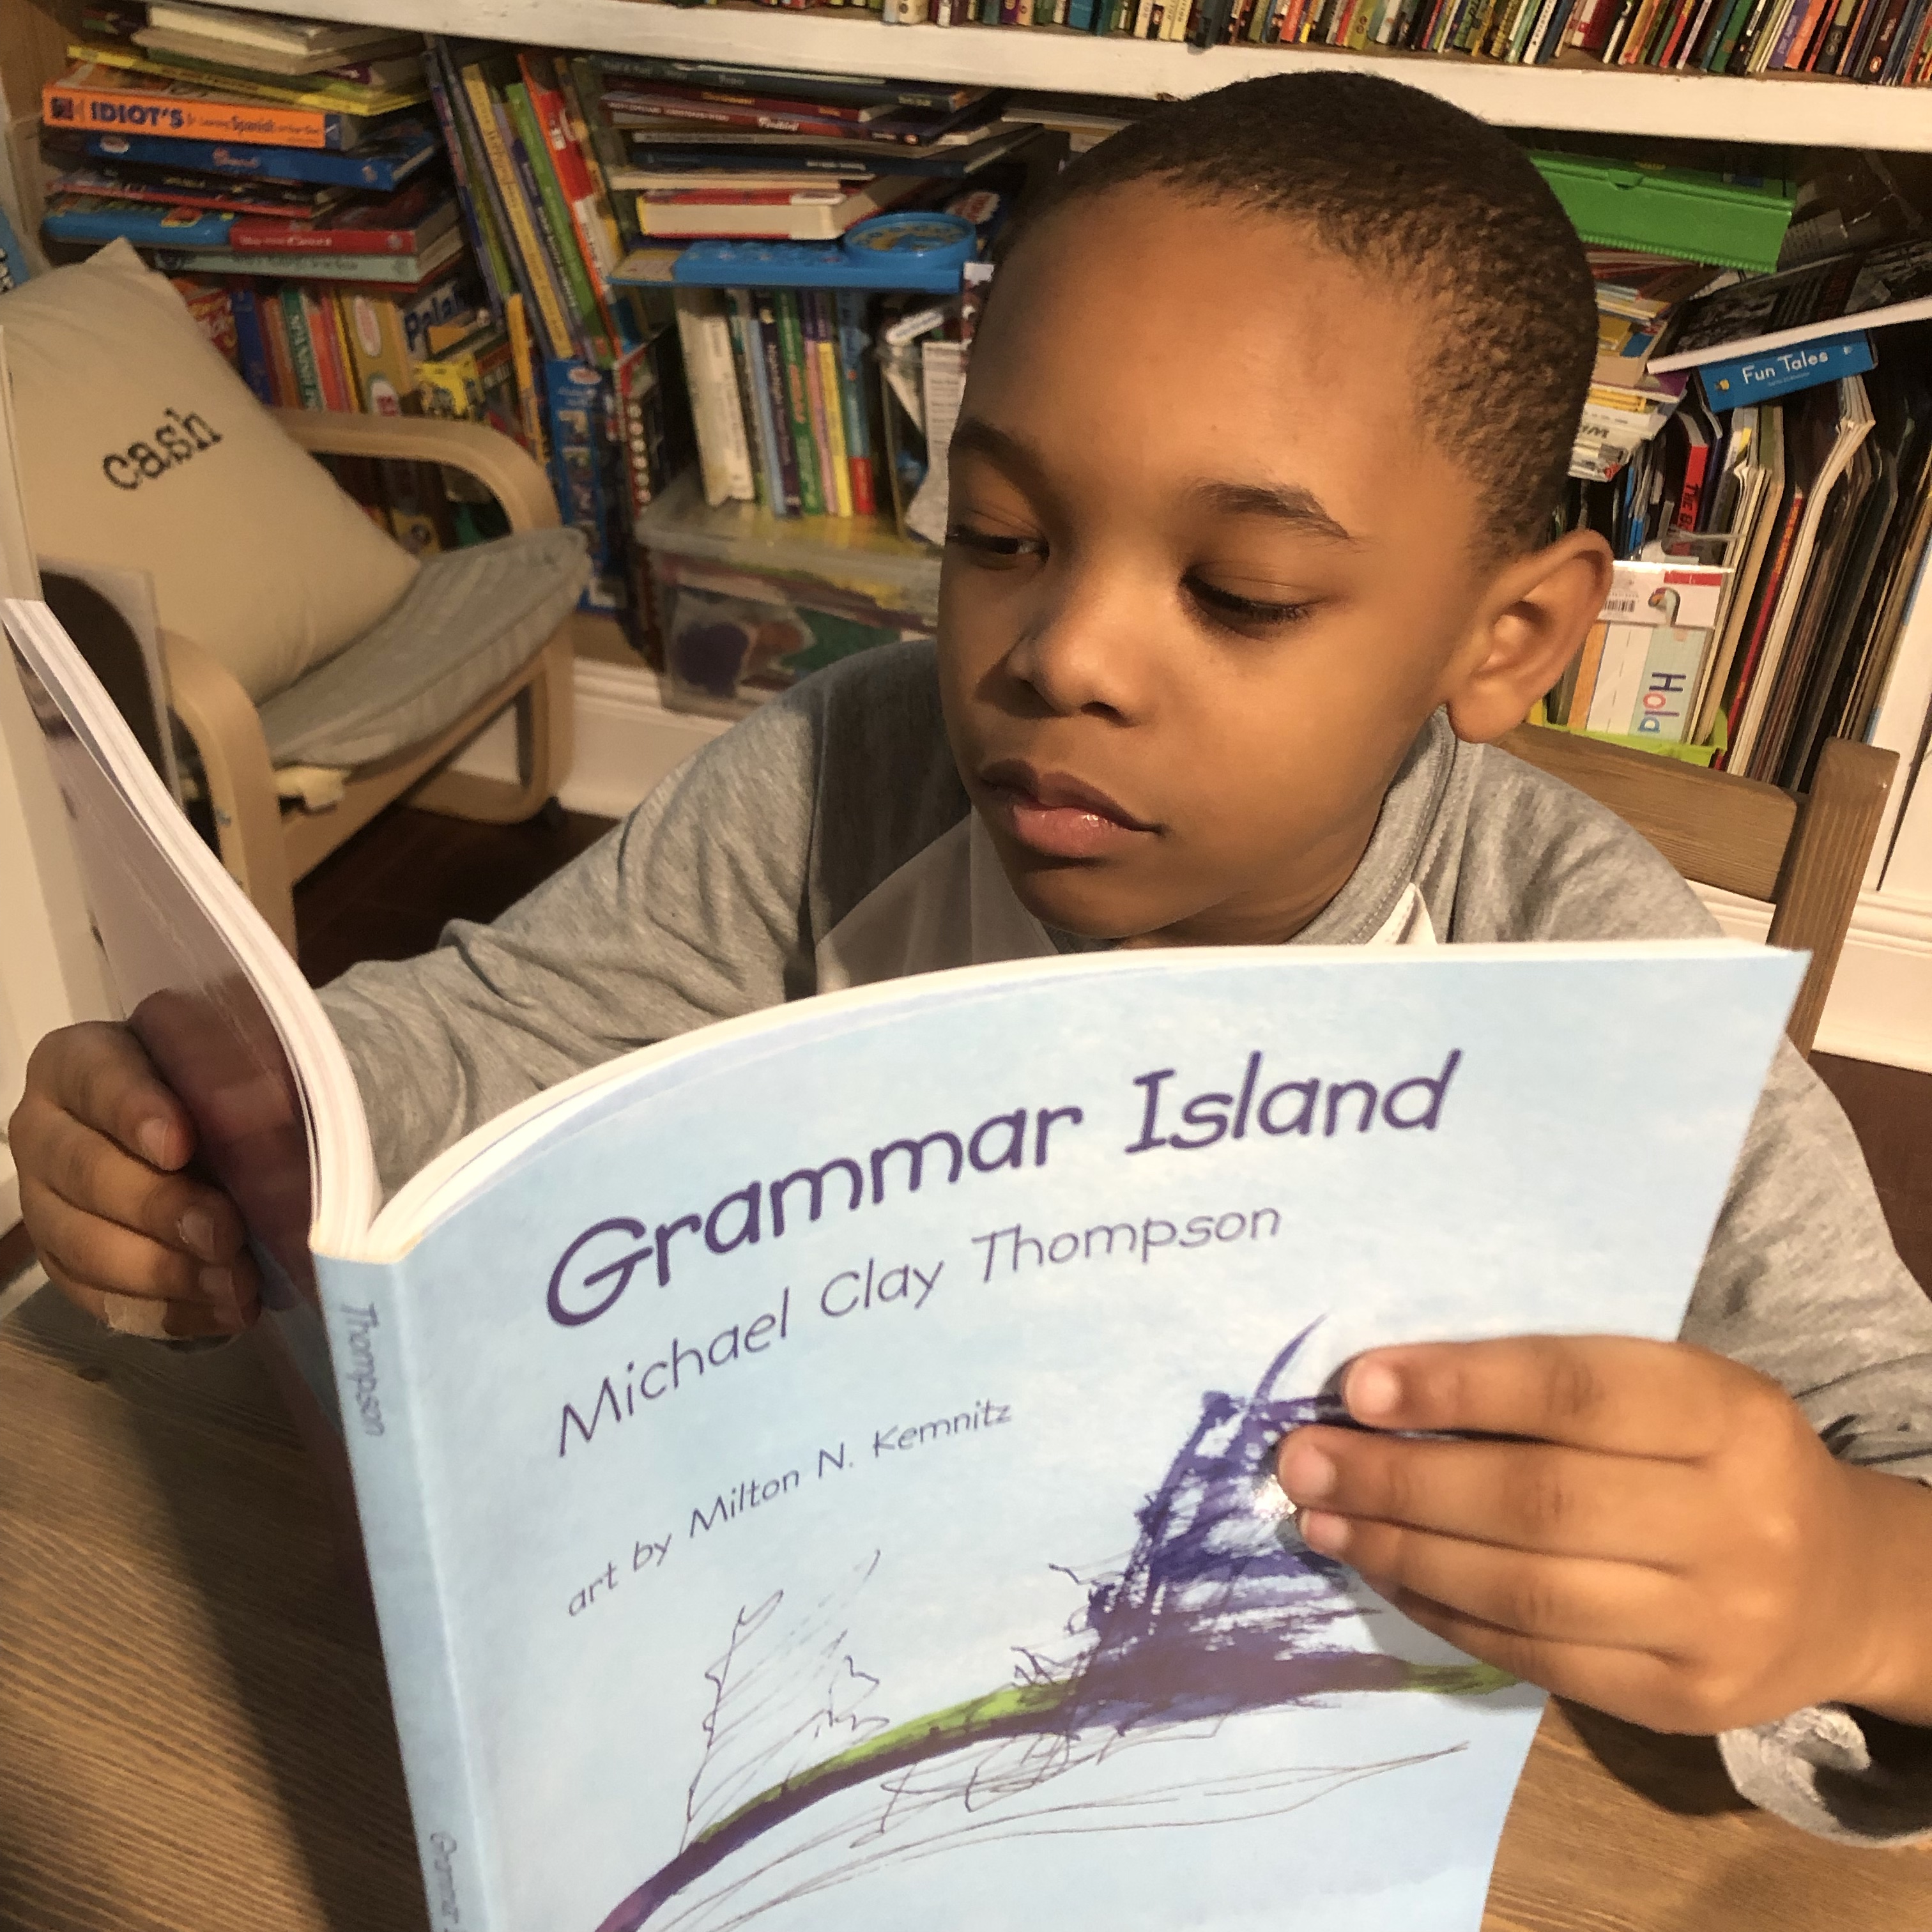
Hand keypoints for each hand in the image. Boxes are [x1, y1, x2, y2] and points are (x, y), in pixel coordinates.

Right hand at [9, 1021, 259, 1337]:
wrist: (196, 1134)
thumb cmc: (214, 1085)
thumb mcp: (229, 1062)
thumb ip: (239, 1078)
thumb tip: (277, 1114)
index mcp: (77, 1063)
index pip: (98, 1080)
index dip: (137, 1113)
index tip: (182, 1145)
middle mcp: (44, 1131)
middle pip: (86, 1172)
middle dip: (161, 1208)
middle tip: (226, 1232)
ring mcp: (45, 1203)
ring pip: (84, 1245)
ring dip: (164, 1271)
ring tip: (234, 1285)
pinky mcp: (64, 1263)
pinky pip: (98, 1299)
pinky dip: (166, 1310)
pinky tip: (223, 1310)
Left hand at [1276, 1336, 1931, 1732]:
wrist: (1842, 1589)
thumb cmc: (1719, 1460)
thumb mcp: (1672, 1393)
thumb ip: (1552, 1386)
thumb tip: (1381, 1392)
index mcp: (1730, 1415)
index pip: (1577, 1391)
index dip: (1460, 1388)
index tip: (1358, 1385)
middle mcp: (1736, 1522)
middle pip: (1538, 1501)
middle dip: (1400, 1480)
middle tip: (1302, 1459)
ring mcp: (1713, 1624)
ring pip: (1525, 1590)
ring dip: (1400, 1550)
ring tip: (1320, 1516)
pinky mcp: (1682, 1702)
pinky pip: (1535, 1655)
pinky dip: (1442, 1610)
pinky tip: (1382, 1571)